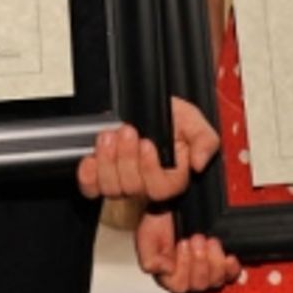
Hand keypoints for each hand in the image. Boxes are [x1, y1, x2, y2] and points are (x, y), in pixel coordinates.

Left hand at [76, 96, 219, 200]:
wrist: (142, 103)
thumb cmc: (167, 114)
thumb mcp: (193, 120)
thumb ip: (204, 140)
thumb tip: (199, 163)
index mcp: (172, 175)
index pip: (162, 189)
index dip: (151, 170)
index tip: (148, 144)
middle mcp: (146, 182)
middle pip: (134, 188)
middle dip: (128, 157)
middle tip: (128, 131)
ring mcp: (123, 180)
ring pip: (112, 188)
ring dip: (108, 160)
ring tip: (110, 135)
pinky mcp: (101, 176)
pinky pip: (91, 187)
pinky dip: (88, 173)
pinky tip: (93, 156)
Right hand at [136, 209, 240, 292]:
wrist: (173, 205)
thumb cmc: (160, 221)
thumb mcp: (146, 237)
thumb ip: (150, 259)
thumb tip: (166, 271)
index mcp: (168, 275)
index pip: (179, 286)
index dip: (184, 266)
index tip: (182, 243)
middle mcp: (187, 276)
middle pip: (199, 285)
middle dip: (200, 261)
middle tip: (197, 238)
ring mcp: (205, 270)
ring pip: (215, 281)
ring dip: (214, 261)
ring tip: (210, 241)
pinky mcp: (220, 263)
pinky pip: (231, 275)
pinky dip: (231, 268)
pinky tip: (229, 257)